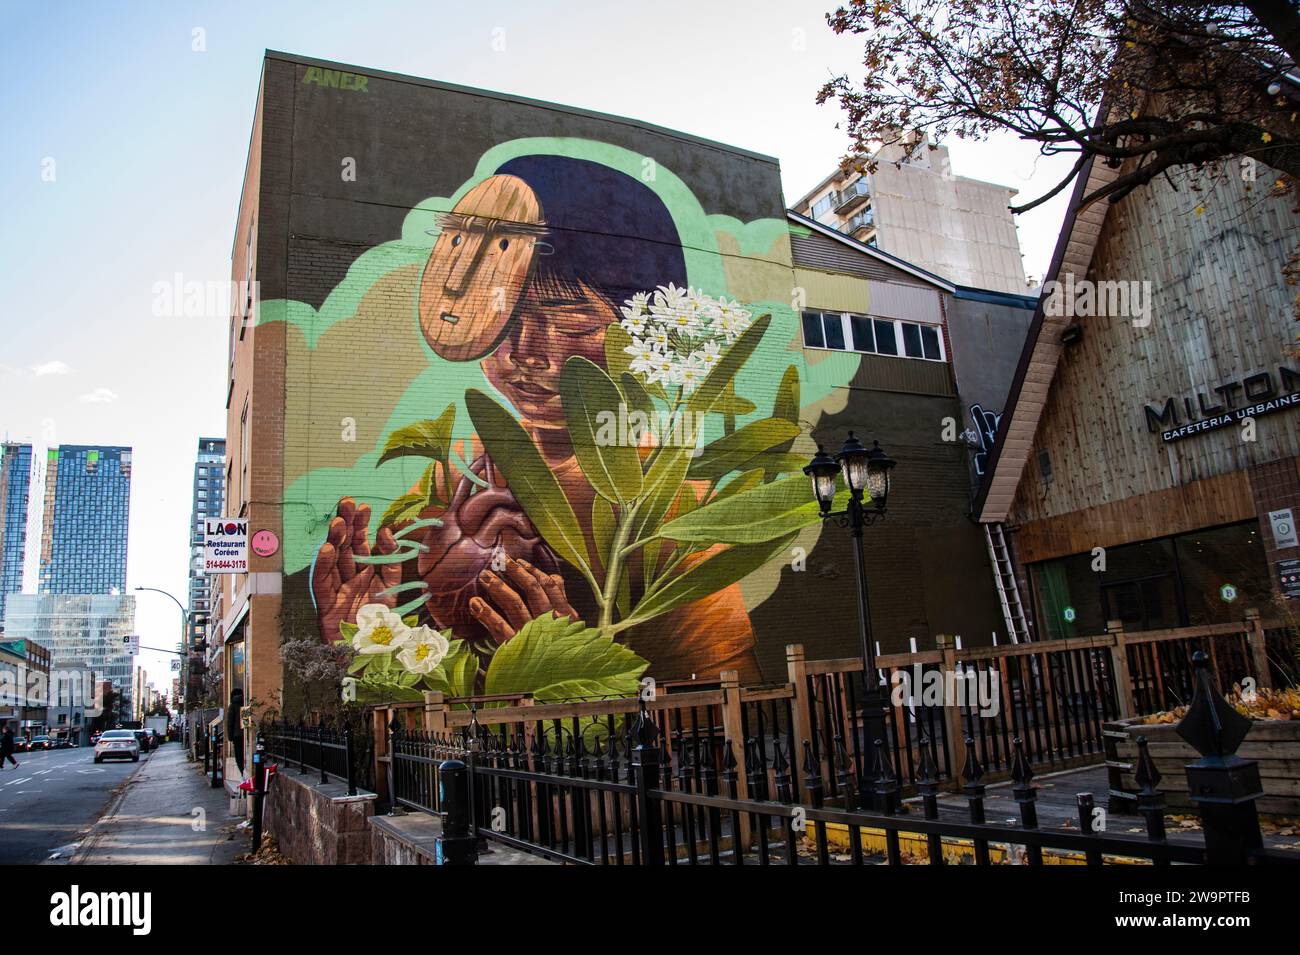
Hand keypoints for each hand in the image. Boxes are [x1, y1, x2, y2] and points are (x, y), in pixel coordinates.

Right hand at [311, 497, 401, 642]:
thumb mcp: (392, 588)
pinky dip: (323, 566)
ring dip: (333, 541)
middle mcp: (348, 578)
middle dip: (345, 524)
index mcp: (364, 573)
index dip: (360, 525)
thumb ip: (391, 561)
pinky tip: (327, 549)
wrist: (373, 657)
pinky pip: (322, 583)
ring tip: (337, 522)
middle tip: (346, 502)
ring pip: (332, 561)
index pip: (360, 544)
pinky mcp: (326, 606)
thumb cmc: (382, 624)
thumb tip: (386, 531)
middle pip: (344, 547)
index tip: (363, 506)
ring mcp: (336, 590)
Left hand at [468, 556, 575, 644]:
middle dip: (515, 573)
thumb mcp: (570, 625)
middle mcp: (550, 623)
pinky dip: (486, 613)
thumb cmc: (564, 651)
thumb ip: (561, 600)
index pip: (549, 586)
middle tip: (500, 562)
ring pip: (515, 604)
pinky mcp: (517, 649)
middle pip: (532, 590)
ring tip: (485, 577)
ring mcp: (533, 635)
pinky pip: (499, 628)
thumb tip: (555, 576)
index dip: (533, 571)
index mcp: (564, 616)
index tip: (518, 562)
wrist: (562, 686)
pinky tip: (475, 604)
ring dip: (498, 587)